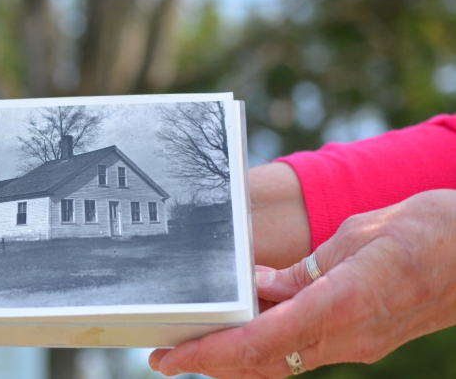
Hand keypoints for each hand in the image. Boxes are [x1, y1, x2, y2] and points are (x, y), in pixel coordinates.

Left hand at [149, 189, 455, 377]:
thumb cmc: (431, 231)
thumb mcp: (360, 235)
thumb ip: (306, 269)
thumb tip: (259, 287)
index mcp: (345, 304)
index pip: (264, 341)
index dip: (213, 353)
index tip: (173, 357)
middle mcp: (349, 336)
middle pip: (265, 361)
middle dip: (211, 363)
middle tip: (165, 358)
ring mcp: (358, 343)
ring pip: (282, 363)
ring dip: (233, 360)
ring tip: (192, 348)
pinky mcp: (362, 339)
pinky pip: (303, 352)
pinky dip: (263, 351)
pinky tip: (242, 337)